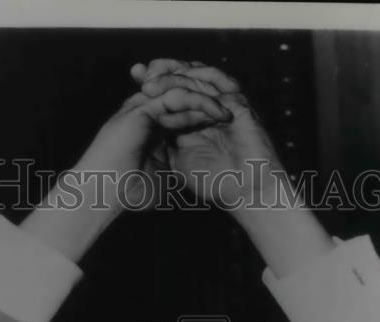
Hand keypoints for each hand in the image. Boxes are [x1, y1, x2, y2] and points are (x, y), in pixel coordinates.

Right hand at [21, 72, 231, 258]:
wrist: (103, 195)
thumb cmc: (127, 194)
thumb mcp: (162, 183)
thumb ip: (177, 175)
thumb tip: (197, 186)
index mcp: (149, 130)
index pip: (181, 114)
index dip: (205, 118)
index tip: (227, 129)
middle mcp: (145, 114)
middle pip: (183, 97)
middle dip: (210, 103)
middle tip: (235, 111)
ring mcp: (143, 108)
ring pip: (182, 92)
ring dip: (208, 100)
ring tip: (230, 112)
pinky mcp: (143, 107)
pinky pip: (177, 96)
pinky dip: (199, 102)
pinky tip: (218, 113)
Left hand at [136, 58, 332, 276]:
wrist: (244, 193)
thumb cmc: (215, 183)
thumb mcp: (179, 161)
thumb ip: (165, 141)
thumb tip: (145, 125)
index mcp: (194, 116)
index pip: (174, 88)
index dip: (156, 79)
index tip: (135, 75)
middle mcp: (209, 105)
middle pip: (186, 74)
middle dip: (163, 70)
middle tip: (142, 73)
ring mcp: (224, 103)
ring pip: (200, 75)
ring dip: (176, 75)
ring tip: (154, 81)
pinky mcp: (237, 106)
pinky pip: (218, 87)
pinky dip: (199, 85)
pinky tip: (181, 87)